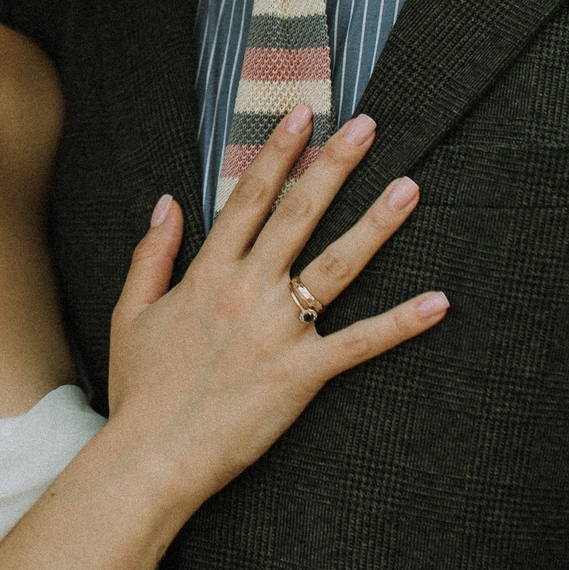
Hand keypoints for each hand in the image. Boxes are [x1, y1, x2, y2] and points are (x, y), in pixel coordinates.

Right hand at [101, 106, 445, 512]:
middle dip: (334, 165)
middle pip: (298, 214)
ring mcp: (277, 331)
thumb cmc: (140, 389)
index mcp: (207, 274)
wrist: (152, 454)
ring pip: (336, 266)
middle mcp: (247, 291)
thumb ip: (152, 253)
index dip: (277, 153)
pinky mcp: (301, 374)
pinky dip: (401, 324)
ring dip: (375, 225)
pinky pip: (360, 343)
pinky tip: (438, 302)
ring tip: (408, 188)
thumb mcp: (130, 313)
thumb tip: (168, 202)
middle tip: (367, 126)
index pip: (249, 198)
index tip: (302, 115)